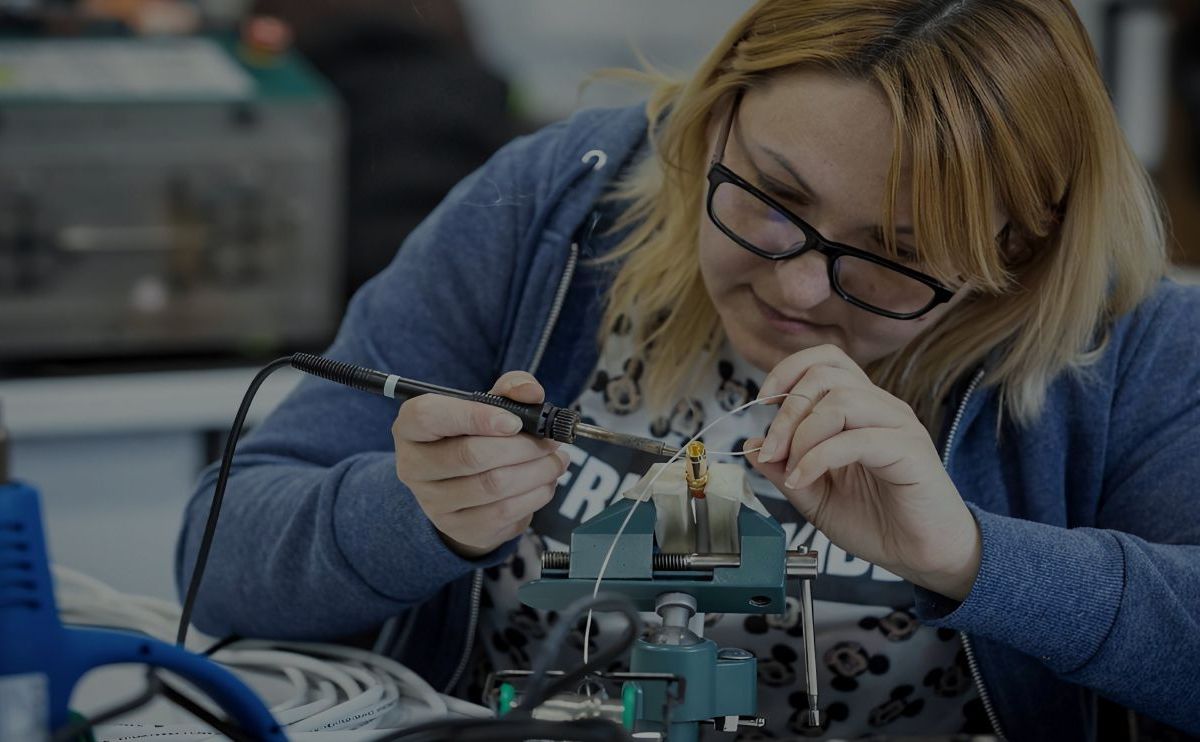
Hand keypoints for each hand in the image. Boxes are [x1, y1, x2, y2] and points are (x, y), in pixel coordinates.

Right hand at [392, 371, 569, 558]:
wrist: (462, 486)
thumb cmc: (473, 435)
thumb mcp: (486, 405)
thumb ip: (510, 389)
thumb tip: (531, 392)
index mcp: (411, 426)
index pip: (430, 416)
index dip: (476, 417)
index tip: (515, 422)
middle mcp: (413, 465)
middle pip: (471, 455)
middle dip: (523, 447)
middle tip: (551, 441)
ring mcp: (432, 502)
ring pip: (493, 486)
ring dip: (537, 472)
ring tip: (556, 461)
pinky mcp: (458, 528)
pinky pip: (504, 512)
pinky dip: (535, 496)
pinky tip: (545, 483)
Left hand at [748, 345, 980, 600]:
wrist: (924, 556)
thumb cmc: (878, 523)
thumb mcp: (814, 496)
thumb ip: (784, 468)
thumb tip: (750, 444)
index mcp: (859, 409)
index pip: (825, 359)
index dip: (788, 370)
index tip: (762, 400)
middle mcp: (881, 408)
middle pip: (826, 375)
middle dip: (787, 410)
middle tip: (771, 451)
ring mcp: (898, 426)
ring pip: (840, 401)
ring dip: (802, 434)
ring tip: (790, 470)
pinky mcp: (910, 450)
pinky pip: (856, 439)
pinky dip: (818, 458)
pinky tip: (804, 480)